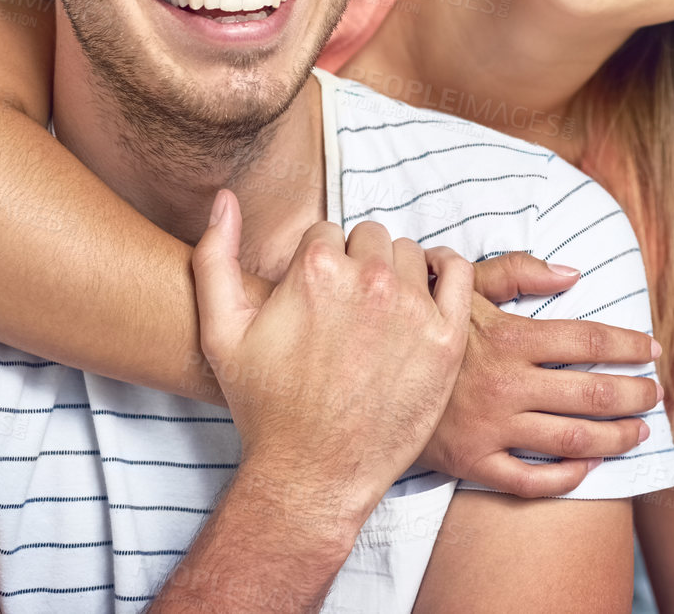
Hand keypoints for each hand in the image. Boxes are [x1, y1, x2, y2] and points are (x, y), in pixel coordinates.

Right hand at [191, 190, 472, 531]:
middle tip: (349, 310)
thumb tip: (224, 199)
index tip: (319, 298)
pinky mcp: (446, 338)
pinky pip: (459, 272)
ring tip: (381, 312)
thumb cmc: (265, 406)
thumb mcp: (221, 330)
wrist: (312, 474)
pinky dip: (447, 269)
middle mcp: (367, 280)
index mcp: (315, 269)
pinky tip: (431, 285)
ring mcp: (411, 308)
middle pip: (369, 238)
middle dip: (357, 264)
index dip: (320, 264)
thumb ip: (214, 257)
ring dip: (397, 272)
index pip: (328, 232)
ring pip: (409, 254)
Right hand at [414, 252, 663, 496]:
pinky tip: (591, 466)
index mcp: (506, 337)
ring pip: (573, 440)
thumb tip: (572, 273)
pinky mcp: (473, 463)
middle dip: (635, 395)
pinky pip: (532, 481)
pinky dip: (569, 478)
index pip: (586, 339)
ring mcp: (490, 428)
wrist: (362, 370)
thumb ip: (517, 271)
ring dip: (617, 437)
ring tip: (640, 432)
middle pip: (592, 393)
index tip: (652, 350)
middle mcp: (505, 384)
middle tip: (656, 396)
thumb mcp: (460, 283)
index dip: (627, 345)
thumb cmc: (419, 320)